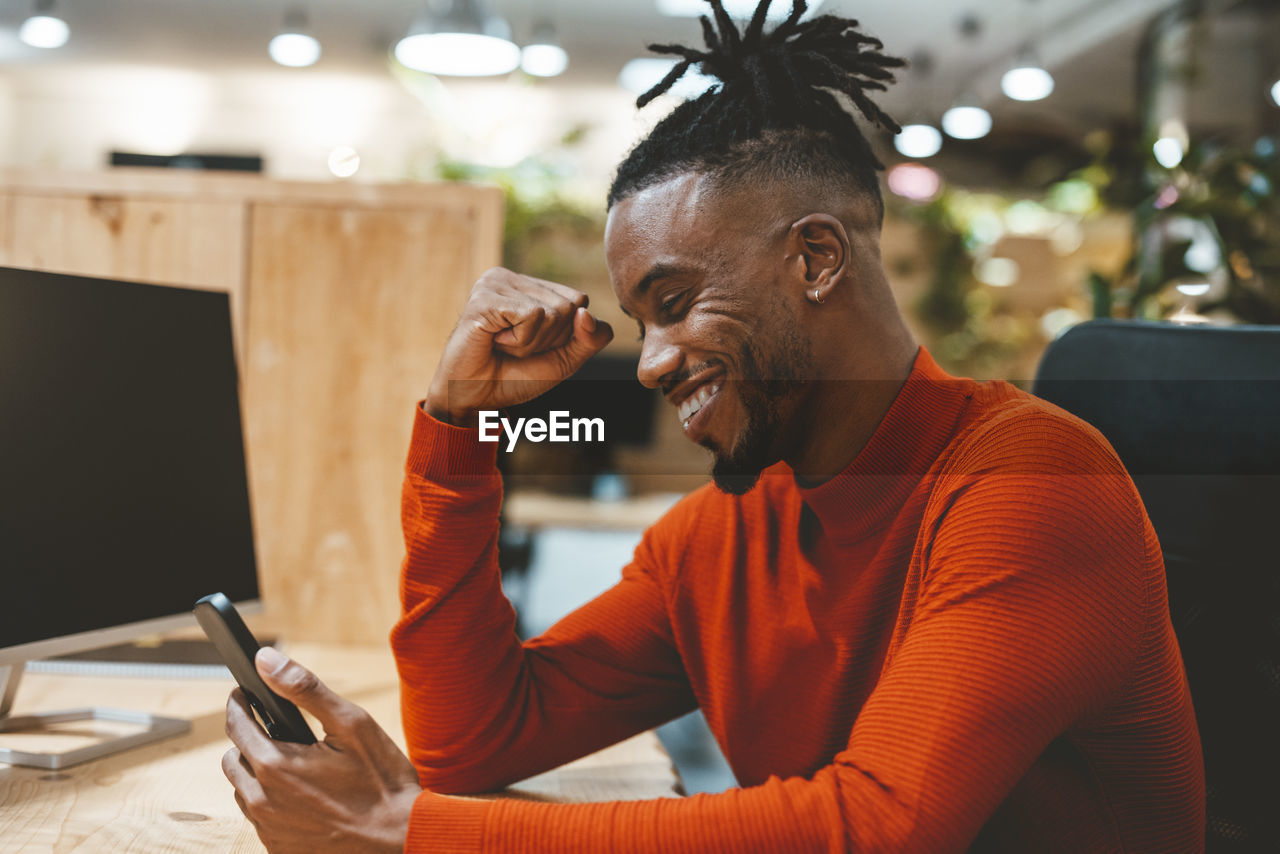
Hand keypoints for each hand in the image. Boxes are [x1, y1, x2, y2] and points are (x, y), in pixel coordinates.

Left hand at [222, 648, 422, 853]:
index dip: (239, 704)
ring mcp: (268, 829)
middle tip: (277, 732)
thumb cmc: (381, 782)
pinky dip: (271, 802)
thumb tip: (266, 661)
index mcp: (275, 765)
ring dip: (257, 773)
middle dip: (248, 740)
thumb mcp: (351, 724)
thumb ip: (304, 689)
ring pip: (242, 792)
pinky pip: (259, 819)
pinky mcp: (278, 849)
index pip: (236, 725)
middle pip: (231, 760)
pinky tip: (302, 795)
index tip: (245, 694)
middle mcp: (262, 801)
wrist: (399, 839)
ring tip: (292, 765)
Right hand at [426, 267, 613, 424]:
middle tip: (515, 348)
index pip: (579, 301)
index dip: (564, 335)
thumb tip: (587, 314)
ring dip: (531, 343)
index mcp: (531, 287)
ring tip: (503, 345)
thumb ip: (589, 339)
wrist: (476, 400)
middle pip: (569, 306)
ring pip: (552, 312)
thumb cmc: (515, 377)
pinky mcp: (485, 297)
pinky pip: (531, 316)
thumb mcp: (564, 360)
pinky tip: (495, 341)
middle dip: (548, 340)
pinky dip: (520, 341)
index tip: (533, 345)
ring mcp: (496, 283)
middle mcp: (513, 279)